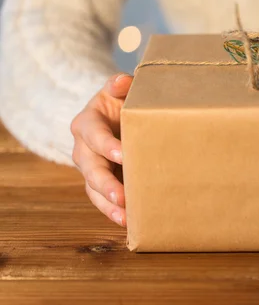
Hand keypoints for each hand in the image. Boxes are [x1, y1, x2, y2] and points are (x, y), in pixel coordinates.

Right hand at [70, 73, 132, 226]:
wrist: (116, 117)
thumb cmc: (121, 101)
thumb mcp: (118, 90)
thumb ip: (120, 85)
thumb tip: (122, 82)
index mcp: (87, 122)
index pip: (93, 134)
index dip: (106, 144)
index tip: (122, 154)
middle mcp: (83, 148)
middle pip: (90, 167)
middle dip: (105, 183)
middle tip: (122, 196)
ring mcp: (90, 167)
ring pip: (93, 188)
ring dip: (108, 204)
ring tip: (125, 217)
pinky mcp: (100, 182)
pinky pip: (102, 199)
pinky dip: (113, 211)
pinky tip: (129, 222)